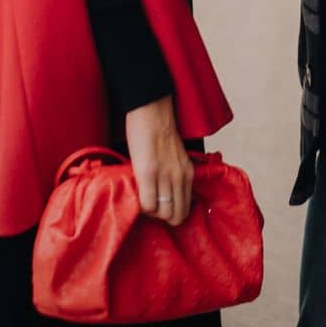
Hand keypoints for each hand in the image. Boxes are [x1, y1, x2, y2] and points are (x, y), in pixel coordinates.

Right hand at [124, 96, 193, 226]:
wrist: (151, 108)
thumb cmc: (160, 130)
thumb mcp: (176, 156)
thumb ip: (175, 175)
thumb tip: (166, 195)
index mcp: (188, 173)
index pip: (185, 209)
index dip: (171, 213)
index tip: (162, 207)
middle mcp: (180, 177)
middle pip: (176, 216)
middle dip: (163, 217)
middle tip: (152, 207)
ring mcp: (165, 176)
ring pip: (163, 214)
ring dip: (151, 212)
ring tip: (144, 200)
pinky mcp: (148, 172)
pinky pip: (147, 204)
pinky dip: (141, 206)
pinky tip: (137, 195)